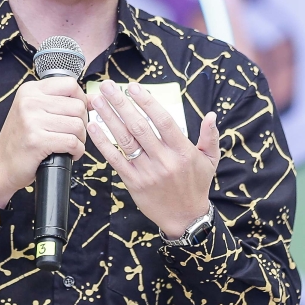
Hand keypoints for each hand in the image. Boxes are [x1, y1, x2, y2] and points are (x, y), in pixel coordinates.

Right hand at [0, 77, 87, 208]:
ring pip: (77, 125)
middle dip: (82, 123)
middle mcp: (30, 101)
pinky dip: (77, 151)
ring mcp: (32, 120)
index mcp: (30, 90)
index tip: (76, 114)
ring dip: (80, 139)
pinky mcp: (36, 140)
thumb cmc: (22, 138)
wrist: (1, 165)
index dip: (80, 99)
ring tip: (70, 145)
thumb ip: (60, 101)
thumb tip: (94, 99)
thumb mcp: (35, 111)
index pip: (70, 84)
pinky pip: (72, 142)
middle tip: (73, 134)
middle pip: (77, 106)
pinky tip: (70, 154)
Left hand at [86, 80, 218, 237]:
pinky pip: (115, 159)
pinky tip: (93, 127)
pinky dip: (102, 143)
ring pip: (125, 141)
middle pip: (139, 127)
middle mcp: (164, 160)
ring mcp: (147, 172)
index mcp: (182, 151)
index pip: (163, 121)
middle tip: (108, 86)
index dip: (147, 102)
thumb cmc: (197, 184)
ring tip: (97, 100)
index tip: (133, 87)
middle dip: (122, 104)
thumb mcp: (210, 160)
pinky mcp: (133, 182)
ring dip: (109, 118)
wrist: (185, 218)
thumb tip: (211, 115)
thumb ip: (210, 136)